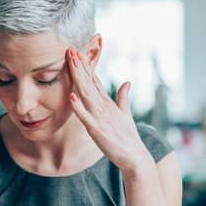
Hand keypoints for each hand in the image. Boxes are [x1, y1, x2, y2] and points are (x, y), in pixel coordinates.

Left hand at [66, 48, 152, 174]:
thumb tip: (127, 82)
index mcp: (108, 103)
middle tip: (71, 49)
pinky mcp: (97, 130)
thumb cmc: (128, 137)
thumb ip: (123, 98)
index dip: (86, 66)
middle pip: (89, 82)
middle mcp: (103, 106)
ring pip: (86, 94)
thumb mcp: (125, 114)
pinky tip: (71, 96)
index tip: (78, 52)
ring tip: (72, 62)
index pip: (95, 80)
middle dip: (80, 66)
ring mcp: (100, 117)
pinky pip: (85, 117)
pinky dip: (78, 107)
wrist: (135, 157)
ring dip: (79, 78)